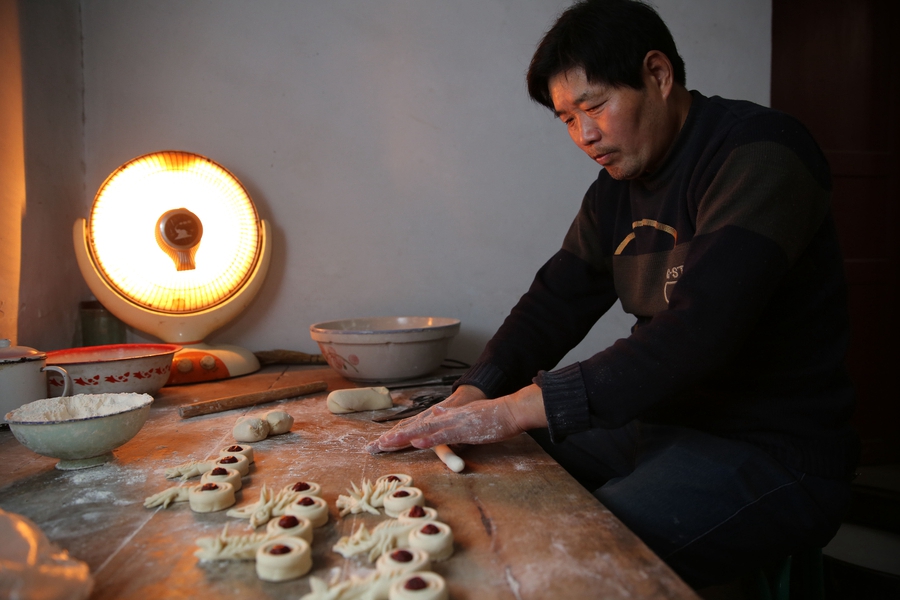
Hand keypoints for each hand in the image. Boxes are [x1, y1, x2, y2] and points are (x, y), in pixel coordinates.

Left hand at [366, 384, 546, 452]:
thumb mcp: (466, 417)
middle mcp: (446, 417)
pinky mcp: (465, 429)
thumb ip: (451, 417)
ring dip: (405, 437)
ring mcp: (454, 423)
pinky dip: (430, 440)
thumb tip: (437, 415)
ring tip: (387, 443)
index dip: (399, 432)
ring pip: (425, 431)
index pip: (417, 425)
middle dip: (394, 437)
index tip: (382, 441)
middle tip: (375, 446)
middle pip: (415, 427)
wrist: (510, 410)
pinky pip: (444, 436)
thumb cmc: (492, 417)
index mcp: (445, 416)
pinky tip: (417, 443)